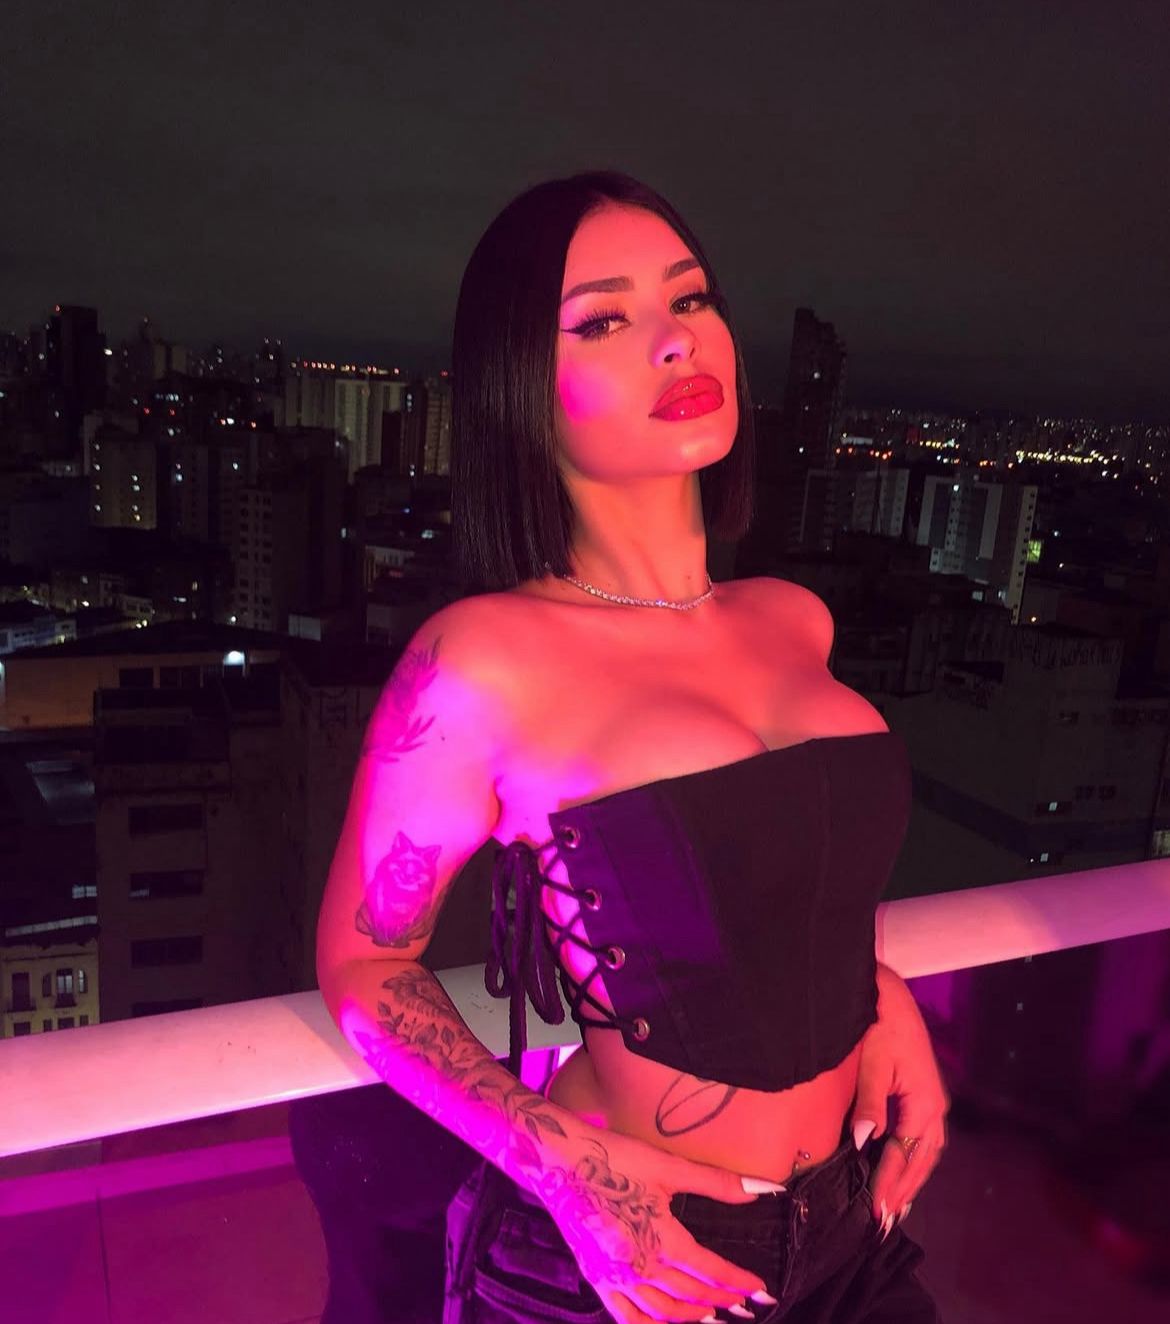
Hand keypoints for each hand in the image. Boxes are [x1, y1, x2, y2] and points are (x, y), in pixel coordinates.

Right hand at [535, 1126, 779, 1323]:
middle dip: (723, 1302)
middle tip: (747, 1306)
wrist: (560, 1161)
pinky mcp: (596, 1279)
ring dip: (692, 1318)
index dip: (739, 1281)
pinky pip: (627, 1318)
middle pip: (690, 1295)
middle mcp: (639, 1267)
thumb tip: (766, 1189)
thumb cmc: (616, 1159)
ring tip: (715, 1317)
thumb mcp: (668, 1166)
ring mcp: (614, 1278)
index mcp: (660, 1239)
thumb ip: (718, 1182)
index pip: (710, 1270)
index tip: (762, 1290)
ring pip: (662, 1313)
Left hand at [849, 963, 949, 1236]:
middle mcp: (934, 1107)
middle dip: (903, 1190)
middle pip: (921, 1160)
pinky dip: (913, 1158)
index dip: (889, 1183)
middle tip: (885, 1221)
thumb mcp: (872, 1064)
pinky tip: (902, 1168)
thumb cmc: (879, 1025)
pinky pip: (922, 1137)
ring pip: (926, 1151)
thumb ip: (870, 1104)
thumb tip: (865, 1142)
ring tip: (896, 1205)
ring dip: (911, 1178)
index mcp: (925, 1103)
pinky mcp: (923, 1094)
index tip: (875, 1209)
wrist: (888, 994)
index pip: (904, 1154)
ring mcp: (931, 1101)